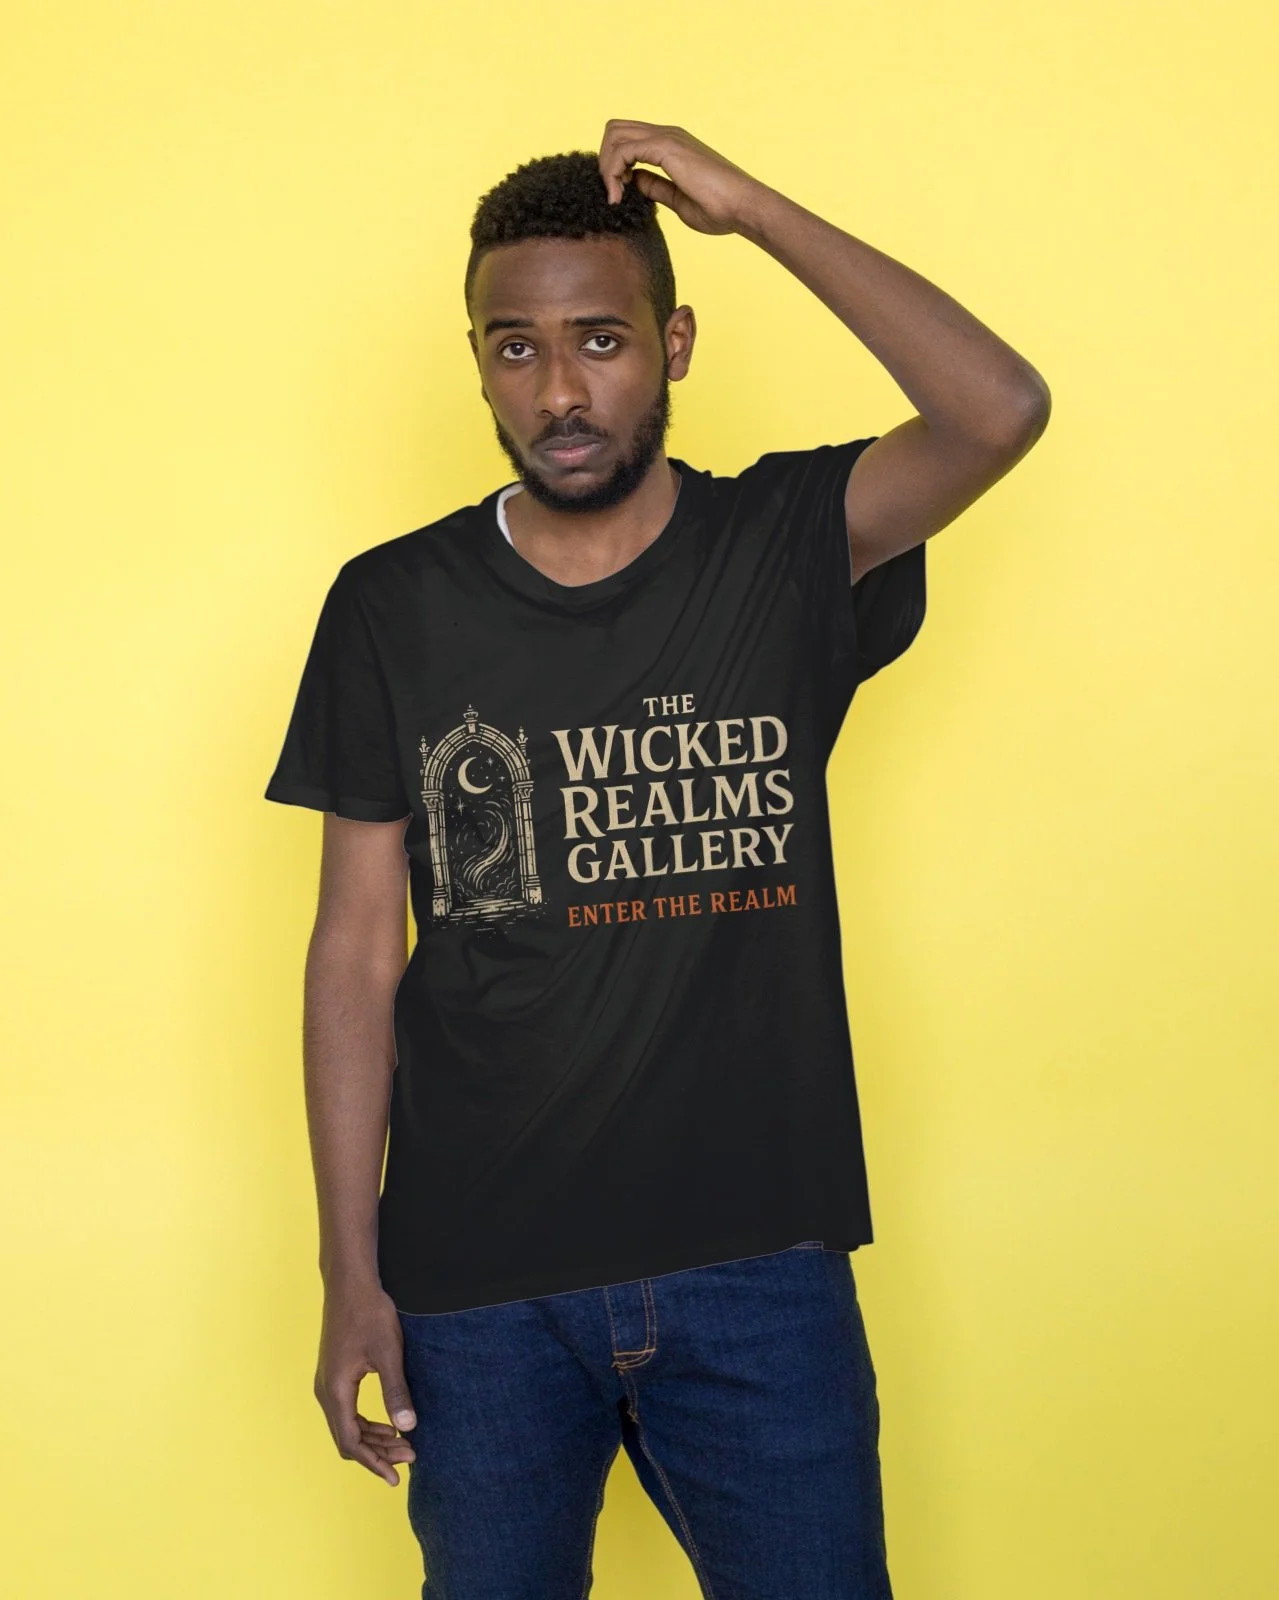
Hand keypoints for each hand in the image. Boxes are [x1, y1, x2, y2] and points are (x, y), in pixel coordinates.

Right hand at [314, 1278, 417, 1486]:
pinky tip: (389, 1422)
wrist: (350, 1284)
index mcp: (336, 1390)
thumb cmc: (369, 1313)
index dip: (374, 1462)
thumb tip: (408, 1427)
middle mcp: (326, 1391)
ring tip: (404, 1443)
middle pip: (348, 1438)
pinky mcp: (335, 1375)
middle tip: (410, 1456)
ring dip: (373, 1438)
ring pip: (347, 1426)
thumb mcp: (388, 1352)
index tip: (396, 1476)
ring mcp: (328, 1383)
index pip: (350, 1441)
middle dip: (378, 1452)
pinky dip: (367, 1423)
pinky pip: (347, 1411)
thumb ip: (396, 1390)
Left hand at [597, 120, 767, 235]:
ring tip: (615, 196)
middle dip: (605, 161)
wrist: (744, 207)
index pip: (628, 139)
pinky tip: (620, 196)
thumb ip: (655, 187)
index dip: (615, 166)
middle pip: (616, 130)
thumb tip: (634, 181)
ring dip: (606, 167)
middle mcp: (667, 134)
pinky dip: (613, 172)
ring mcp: (667, 137)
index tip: (620, 194)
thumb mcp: (677, 199)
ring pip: (615, 135)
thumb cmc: (720, 209)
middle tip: (613, 192)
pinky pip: (623, 150)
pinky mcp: (667, 148)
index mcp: (671, 144)